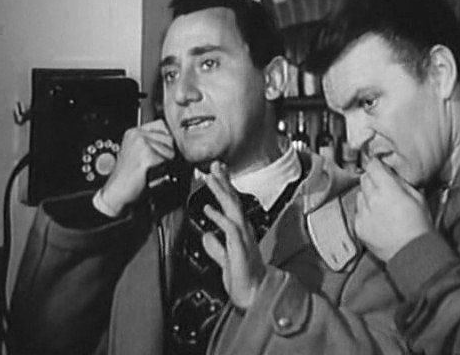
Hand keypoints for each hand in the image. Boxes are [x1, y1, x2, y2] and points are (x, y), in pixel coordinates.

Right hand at [100, 119, 174, 216]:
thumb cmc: (128, 177)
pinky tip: (150, 174)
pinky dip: (163, 170)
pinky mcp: (147, 155)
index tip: (160, 151)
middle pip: (169, 138)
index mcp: (134, 132)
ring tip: (151, 169)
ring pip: (171, 150)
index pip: (162, 125)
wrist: (116, 193)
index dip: (166, 140)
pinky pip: (167, 161)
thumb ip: (153, 142)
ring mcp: (142, 144)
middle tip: (153, 164)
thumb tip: (174, 139)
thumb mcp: (138, 153)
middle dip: (167, 152)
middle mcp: (137, 134)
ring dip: (165, 162)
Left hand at [201, 161, 265, 309]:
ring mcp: (243, 236)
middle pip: (233, 200)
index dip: (223, 189)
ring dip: (221, 192)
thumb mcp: (224, 259)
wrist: (253, 294)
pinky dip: (218, 217)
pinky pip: (228, 227)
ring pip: (232, 208)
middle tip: (215, 166)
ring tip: (210, 178)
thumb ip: (215, 247)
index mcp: (240, 231)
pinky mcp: (239, 246)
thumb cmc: (242, 278)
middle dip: (223, 181)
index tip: (214, 176)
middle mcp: (244, 230)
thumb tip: (207, 236)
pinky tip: (208, 209)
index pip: (232, 205)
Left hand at [356, 158, 432, 261]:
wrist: (413, 252)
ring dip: (368, 196)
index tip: (379, 166)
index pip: (372, 166)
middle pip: (364, 179)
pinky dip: (365, 213)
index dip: (376, 164)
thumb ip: (401, 182)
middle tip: (384, 187)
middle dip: (373, 179)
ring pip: (359, 195)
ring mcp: (363, 214)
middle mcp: (371, 200)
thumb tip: (391, 174)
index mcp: (387, 189)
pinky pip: (358, 213)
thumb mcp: (417, 197)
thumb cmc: (419, 227)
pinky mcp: (358, 227)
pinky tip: (378, 219)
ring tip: (382, 206)